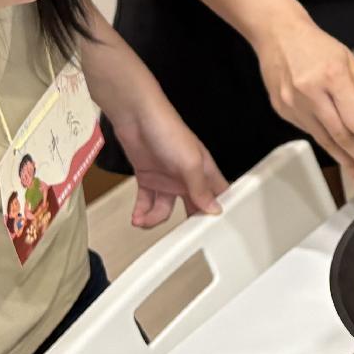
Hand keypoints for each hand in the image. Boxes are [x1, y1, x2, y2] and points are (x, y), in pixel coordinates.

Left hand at [106, 81, 229, 228]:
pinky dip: (141, 212)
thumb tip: (213, 208)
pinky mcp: (148, 178)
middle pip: (191, 207)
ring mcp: (166, 178)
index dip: (216, 211)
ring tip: (145, 220)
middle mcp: (186, 176)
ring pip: (165, 209)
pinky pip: (146, 203)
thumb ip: (200, 187)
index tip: (212, 229)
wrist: (136, 118)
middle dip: (185, 222)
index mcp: (204, 170)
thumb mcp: (190, 161)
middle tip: (179, 236)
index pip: (217, 195)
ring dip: (154, 219)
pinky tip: (138, 217)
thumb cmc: (168, 129)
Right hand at [255, 13, 353, 187]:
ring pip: (325, 140)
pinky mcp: (283, 112)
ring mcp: (293, 105)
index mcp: (331, 75)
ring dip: (345, 162)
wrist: (277, 35)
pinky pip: (311, 133)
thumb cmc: (317, 45)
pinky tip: (340, 156)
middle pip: (340, 135)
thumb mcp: (350, 59)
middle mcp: (310, 93)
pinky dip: (328, 146)